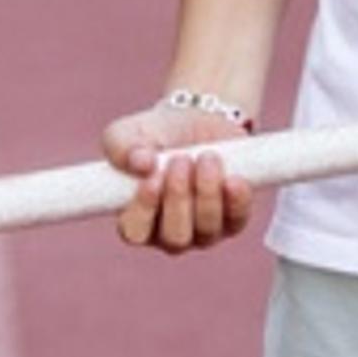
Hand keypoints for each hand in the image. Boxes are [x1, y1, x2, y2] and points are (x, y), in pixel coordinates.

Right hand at [102, 98, 254, 253]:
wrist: (197, 119)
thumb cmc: (157, 135)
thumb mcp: (129, 132)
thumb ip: (120, 147)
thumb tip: (140, 163)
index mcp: (137, 218)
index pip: (135, 233)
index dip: (144, 211)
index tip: (152, 179)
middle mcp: (169, 232)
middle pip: (175, 237)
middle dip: (179, 198)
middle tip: (182, 161)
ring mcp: (203, 230)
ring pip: (206, 230)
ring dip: (207, 192)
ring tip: (206, 157)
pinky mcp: (233, 219)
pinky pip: (237, 219)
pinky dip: (236, 200)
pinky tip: (232, 179)